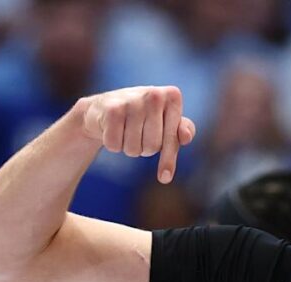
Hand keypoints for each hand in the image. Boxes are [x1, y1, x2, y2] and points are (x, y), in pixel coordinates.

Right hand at [79, 86, 196, 183]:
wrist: (104, 108)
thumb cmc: (144, 118)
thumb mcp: (168, 122)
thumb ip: (184, 130)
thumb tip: (186, 137)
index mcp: (173, 96)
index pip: (173, 139)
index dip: (168, 159)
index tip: (165, 178)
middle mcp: (154, 94)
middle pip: (152, 146)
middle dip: (144, 148)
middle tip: (138, 134)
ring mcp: (132, 100)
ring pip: (134, 149)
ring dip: (128, 147)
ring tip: (125, 130)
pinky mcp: (112, 109)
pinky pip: (115, 145)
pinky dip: (113, 144)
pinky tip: (110, 129)